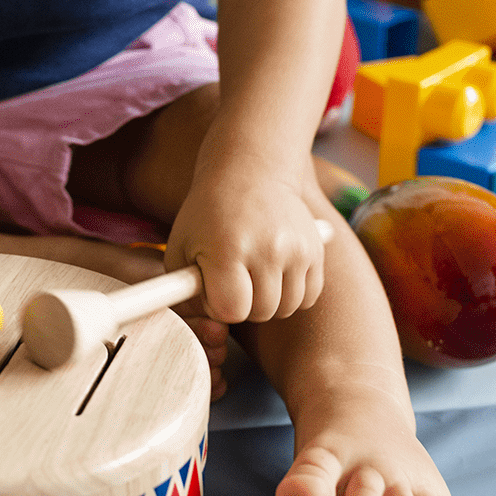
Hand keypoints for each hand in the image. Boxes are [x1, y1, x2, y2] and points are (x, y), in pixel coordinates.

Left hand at [166, 166, 325, 323]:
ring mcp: (297, 249)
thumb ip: (181, 290)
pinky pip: (308, 296)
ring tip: (253, 276)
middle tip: (233, 279)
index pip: (231, 310)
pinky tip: (275, 274)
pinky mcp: (315, 250)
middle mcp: (268, 249)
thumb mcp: (180, 246)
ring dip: (268, 301)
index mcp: (229, 249)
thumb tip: (202, 323)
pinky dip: (292, 294)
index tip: (213, 285)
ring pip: (286, 308)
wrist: (250, 172)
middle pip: (260, 312)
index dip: (218, 305)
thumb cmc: (208, 214)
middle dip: (243, 304)